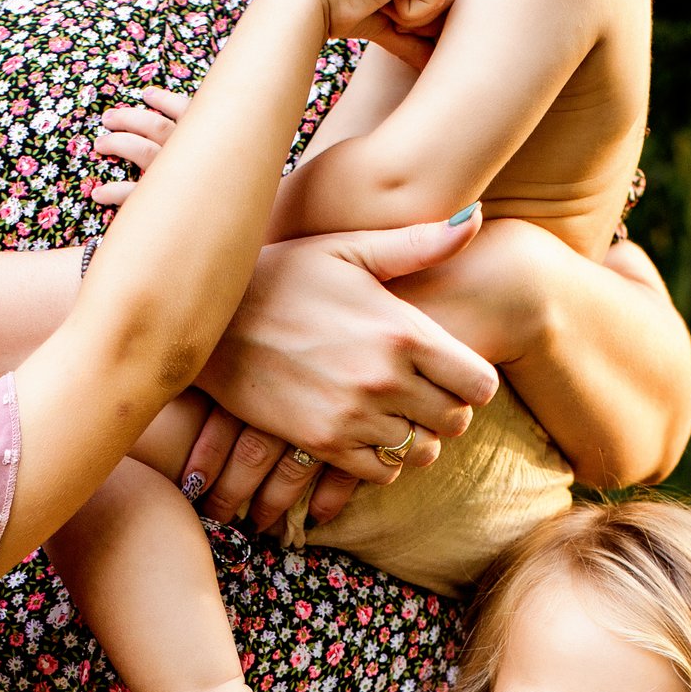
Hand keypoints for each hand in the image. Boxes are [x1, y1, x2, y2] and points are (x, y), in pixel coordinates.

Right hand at [193, 221, 496, 525]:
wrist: (211, 319)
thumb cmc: (283, 274)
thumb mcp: (349, 248)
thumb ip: (418, 243)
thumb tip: (479, 217)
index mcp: (402, 330)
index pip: (479, 384)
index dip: (473, 381)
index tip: (453, 371)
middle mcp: (385, 379)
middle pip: (455, 421)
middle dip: (448, 408)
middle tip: (425, 392)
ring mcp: (353, 416)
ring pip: (421, 451)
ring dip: (416, 435)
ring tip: (396, 412)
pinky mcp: (322, 444)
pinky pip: (381, 473)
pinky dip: (383, 459)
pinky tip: (368, 431)